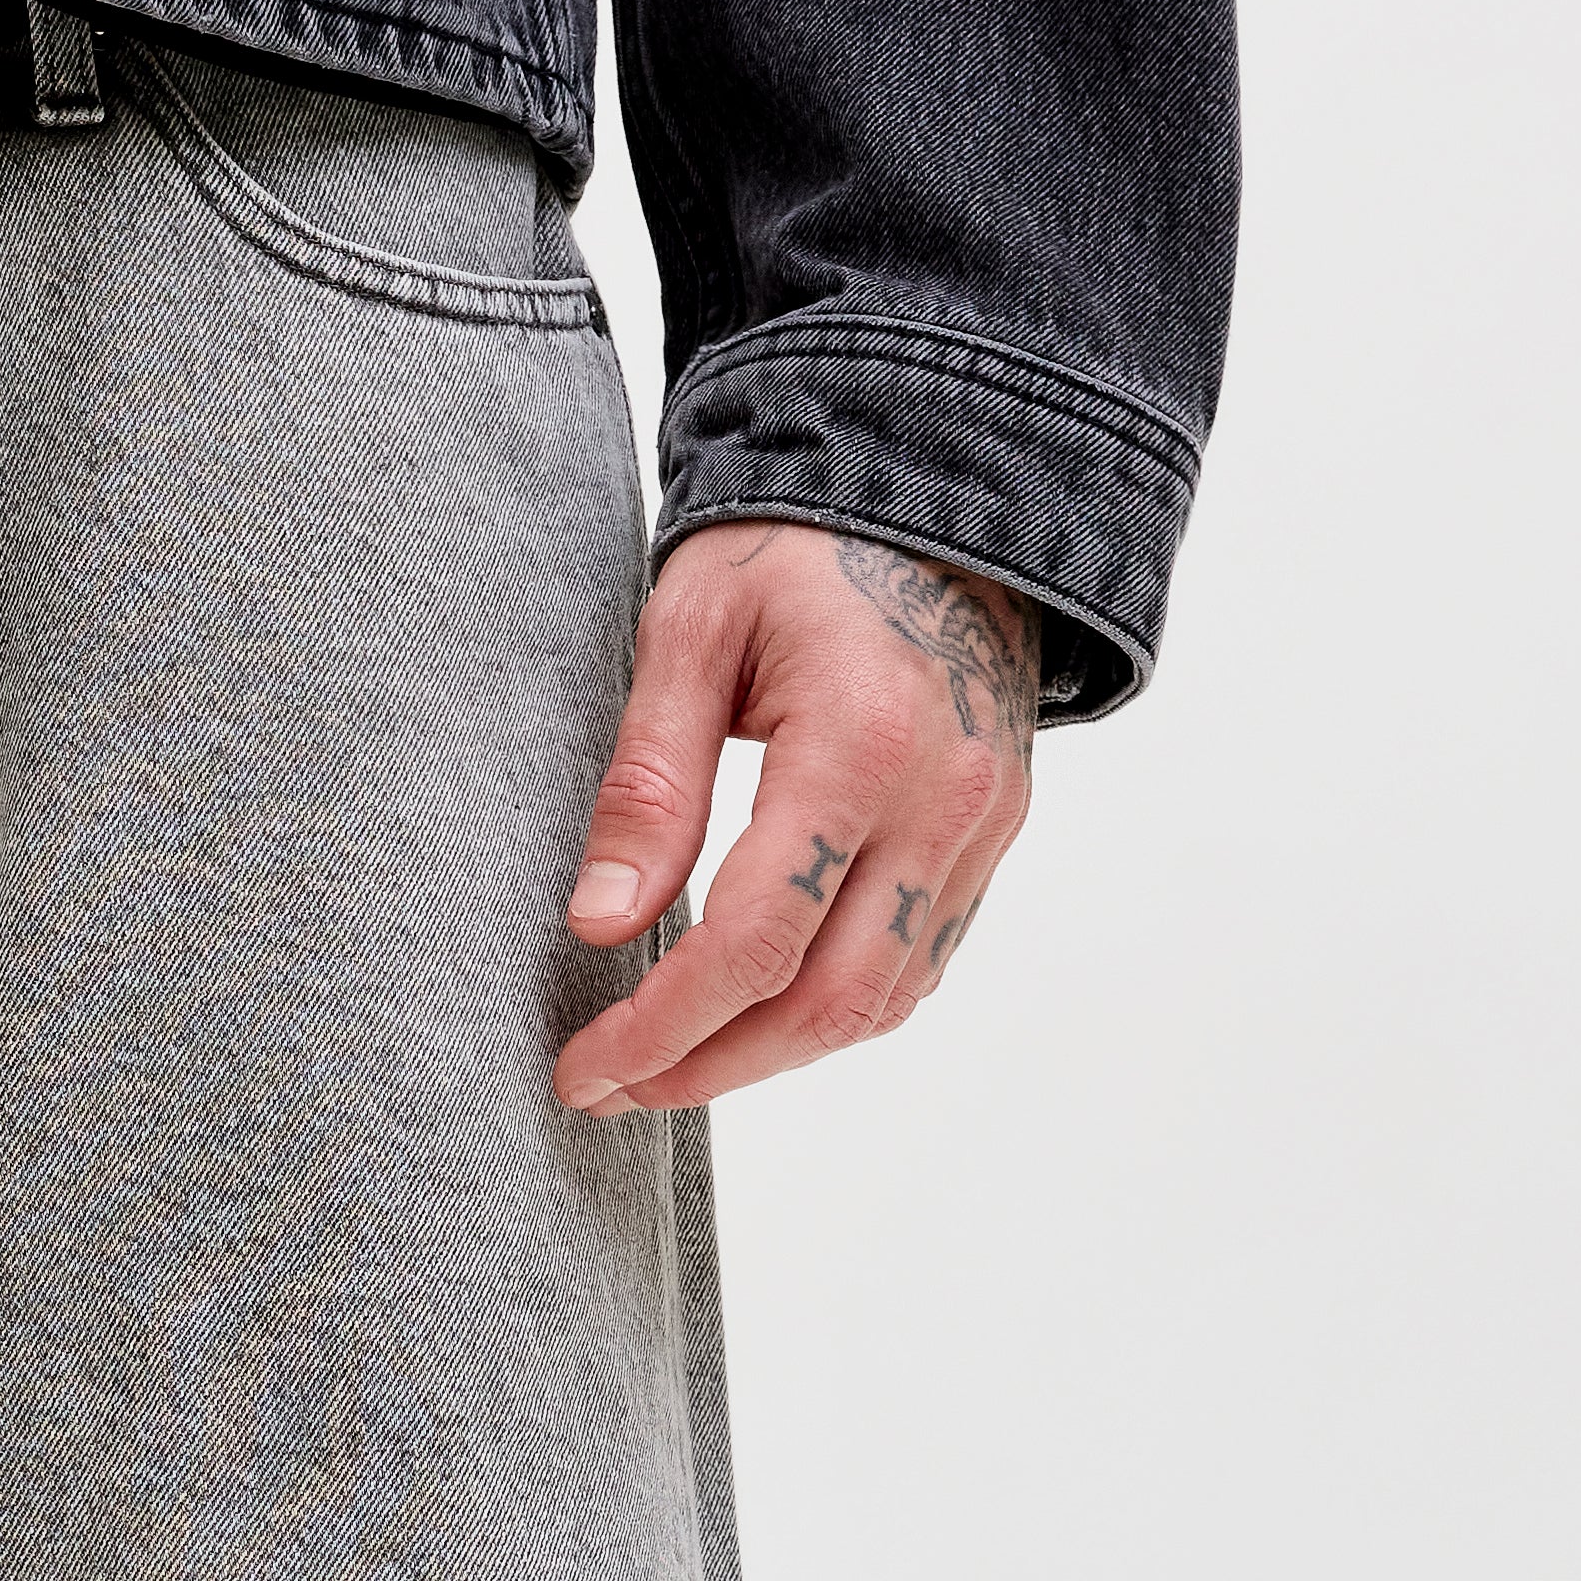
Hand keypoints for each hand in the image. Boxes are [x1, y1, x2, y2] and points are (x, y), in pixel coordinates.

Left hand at [551, 527, 1038, 1120]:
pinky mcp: (993, 835)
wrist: (938, 492)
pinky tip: (755, 1011)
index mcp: (860, 743)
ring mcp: (983, 826)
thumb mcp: (690, 634)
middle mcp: (942, 801)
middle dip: (711, 1068)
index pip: (756, 940)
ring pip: (880, 1002)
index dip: (663, 1028)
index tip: (587, 1068)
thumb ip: (647, 787)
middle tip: (616, 1088)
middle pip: (827, 1003)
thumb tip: (601, 928)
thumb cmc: (798, 545)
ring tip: (674, 1063)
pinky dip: (833, 1010)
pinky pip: (917, 963)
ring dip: (771, 1056)